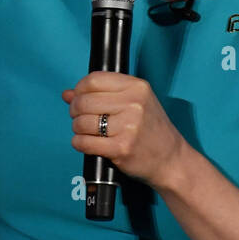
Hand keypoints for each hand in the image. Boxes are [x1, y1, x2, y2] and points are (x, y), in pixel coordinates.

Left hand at [62, 71, 186, 191]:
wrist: (171, 160)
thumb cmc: (151, 130)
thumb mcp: (134, 104)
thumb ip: (102, 95)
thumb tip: (67, 94)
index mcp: (137, 87)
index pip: (94, 79)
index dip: (80, 89)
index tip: (79, 98)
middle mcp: (134, 104)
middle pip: (84, 101)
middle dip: (75, 111)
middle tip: (80, 118)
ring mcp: (128, 127)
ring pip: (82, 122)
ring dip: (77, 129)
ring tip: (86, 132)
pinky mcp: (121, 148)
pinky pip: (84, 142)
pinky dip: (79, 143)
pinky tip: (86, 143)